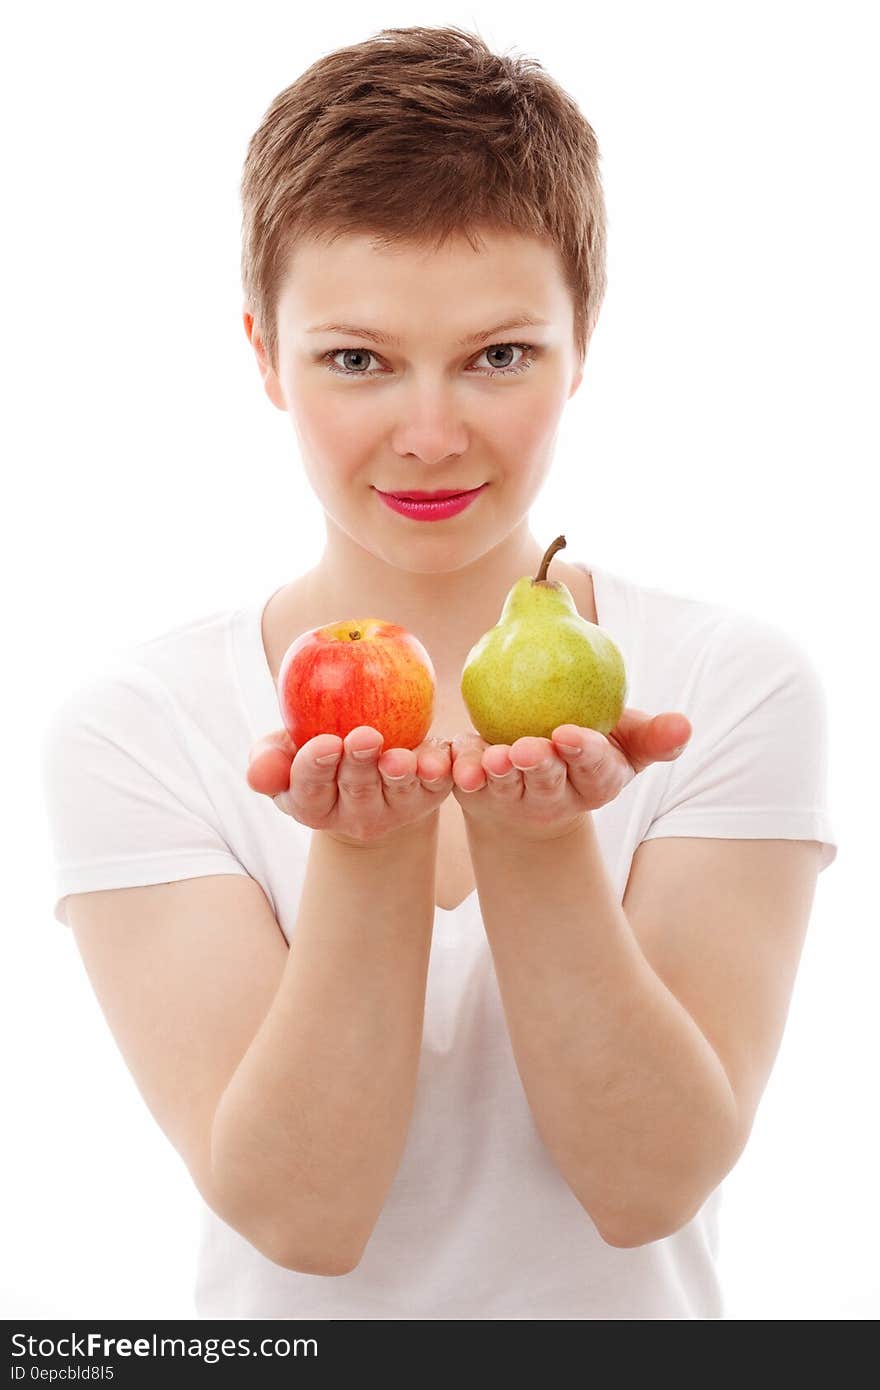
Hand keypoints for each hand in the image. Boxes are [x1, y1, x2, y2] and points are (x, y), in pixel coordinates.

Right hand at [245, 725, 454, 846]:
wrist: (367, 754)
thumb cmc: (318, 749)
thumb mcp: (286, 750)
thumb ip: (268, 759)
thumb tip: (256, 775)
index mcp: (313, 805)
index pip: (309, 791)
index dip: (315, 768)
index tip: (324, 742)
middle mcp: (354, 815)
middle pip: (356, 791)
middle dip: (359, 765)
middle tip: (364, 737)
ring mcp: (394, 808)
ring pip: (397, 792)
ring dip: (398, 774)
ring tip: (398, 757)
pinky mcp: (428, 794)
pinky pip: (436, 784)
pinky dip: (438, 772)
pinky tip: (436, 760)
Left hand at [449, 709, 692, 840]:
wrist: (536, 770)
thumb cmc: (588, 746)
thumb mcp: (625, 740)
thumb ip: (653, 735)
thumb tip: (685, 726)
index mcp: (596, 781)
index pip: (594, 769)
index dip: (584, 754)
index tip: (570, 734)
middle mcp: (555, 795)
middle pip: (547, 781)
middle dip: (539, 767)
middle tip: (527, 748)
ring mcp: (514, 796)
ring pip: (504, 786)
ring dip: (497, 773)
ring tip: (493, 758)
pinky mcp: (478, 791)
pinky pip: (467, 780)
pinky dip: (461, 770)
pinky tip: (457, 761)